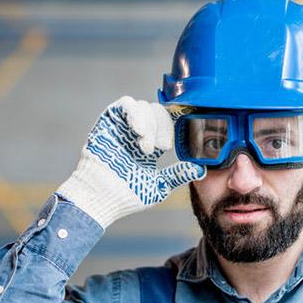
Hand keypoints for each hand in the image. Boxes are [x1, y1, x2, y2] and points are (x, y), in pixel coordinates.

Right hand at [56, 96, 205, 227]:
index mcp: (149, 145)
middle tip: (161, 148)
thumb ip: (178, 175)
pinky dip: (136, 113)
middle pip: (158, 112)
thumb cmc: (126, 197)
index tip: (185, 130)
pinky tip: (138, 132)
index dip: (177, 123)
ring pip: (144, 106)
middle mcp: (136, 134)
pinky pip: (125, 104)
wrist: (101, 198)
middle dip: (164, 127)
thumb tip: (201, 170)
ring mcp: (122, 127)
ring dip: (150, 124)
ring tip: (145, 147)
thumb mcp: (159, 186)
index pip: (167, 124)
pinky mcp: (108, 122)